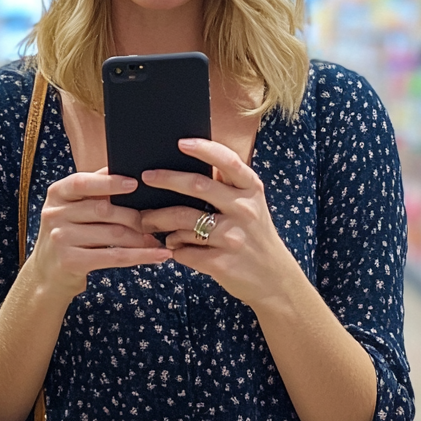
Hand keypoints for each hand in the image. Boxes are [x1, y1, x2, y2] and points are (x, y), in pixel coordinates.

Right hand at [29, 168, 169, 301]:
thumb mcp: (72, 207)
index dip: (109, 182)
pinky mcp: (71, 261)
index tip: (134, 183)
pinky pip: (114, 256)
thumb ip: (94, 189)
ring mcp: (60, 238)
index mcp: (57, 193)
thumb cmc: (69, 233)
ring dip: (141, 238)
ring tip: (157, 239)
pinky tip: (158, 255)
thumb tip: (128, 173)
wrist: (47, 272)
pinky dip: (141, 255)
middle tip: (156, 220)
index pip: (83, 182)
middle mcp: (55, 214)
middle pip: (104, 210)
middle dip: (134, 216)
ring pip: (113, 233)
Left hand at [139, 139, 297, 308]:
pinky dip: (174, 247)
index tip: (181, 142)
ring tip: (148, 221)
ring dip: (160, 220)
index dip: (204, 149)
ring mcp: (233, 238)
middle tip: (146, 177)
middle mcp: (244, 210)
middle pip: (198, 187)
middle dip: (166, 179)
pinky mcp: (221, 263)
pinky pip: (184, 250)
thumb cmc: (253, 234)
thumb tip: (184, 164)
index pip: (228, 161)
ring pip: (183, 222)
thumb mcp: (250, 203)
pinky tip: (174, 246)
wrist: (274, 278)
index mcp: (251, 189)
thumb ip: (227, 185)